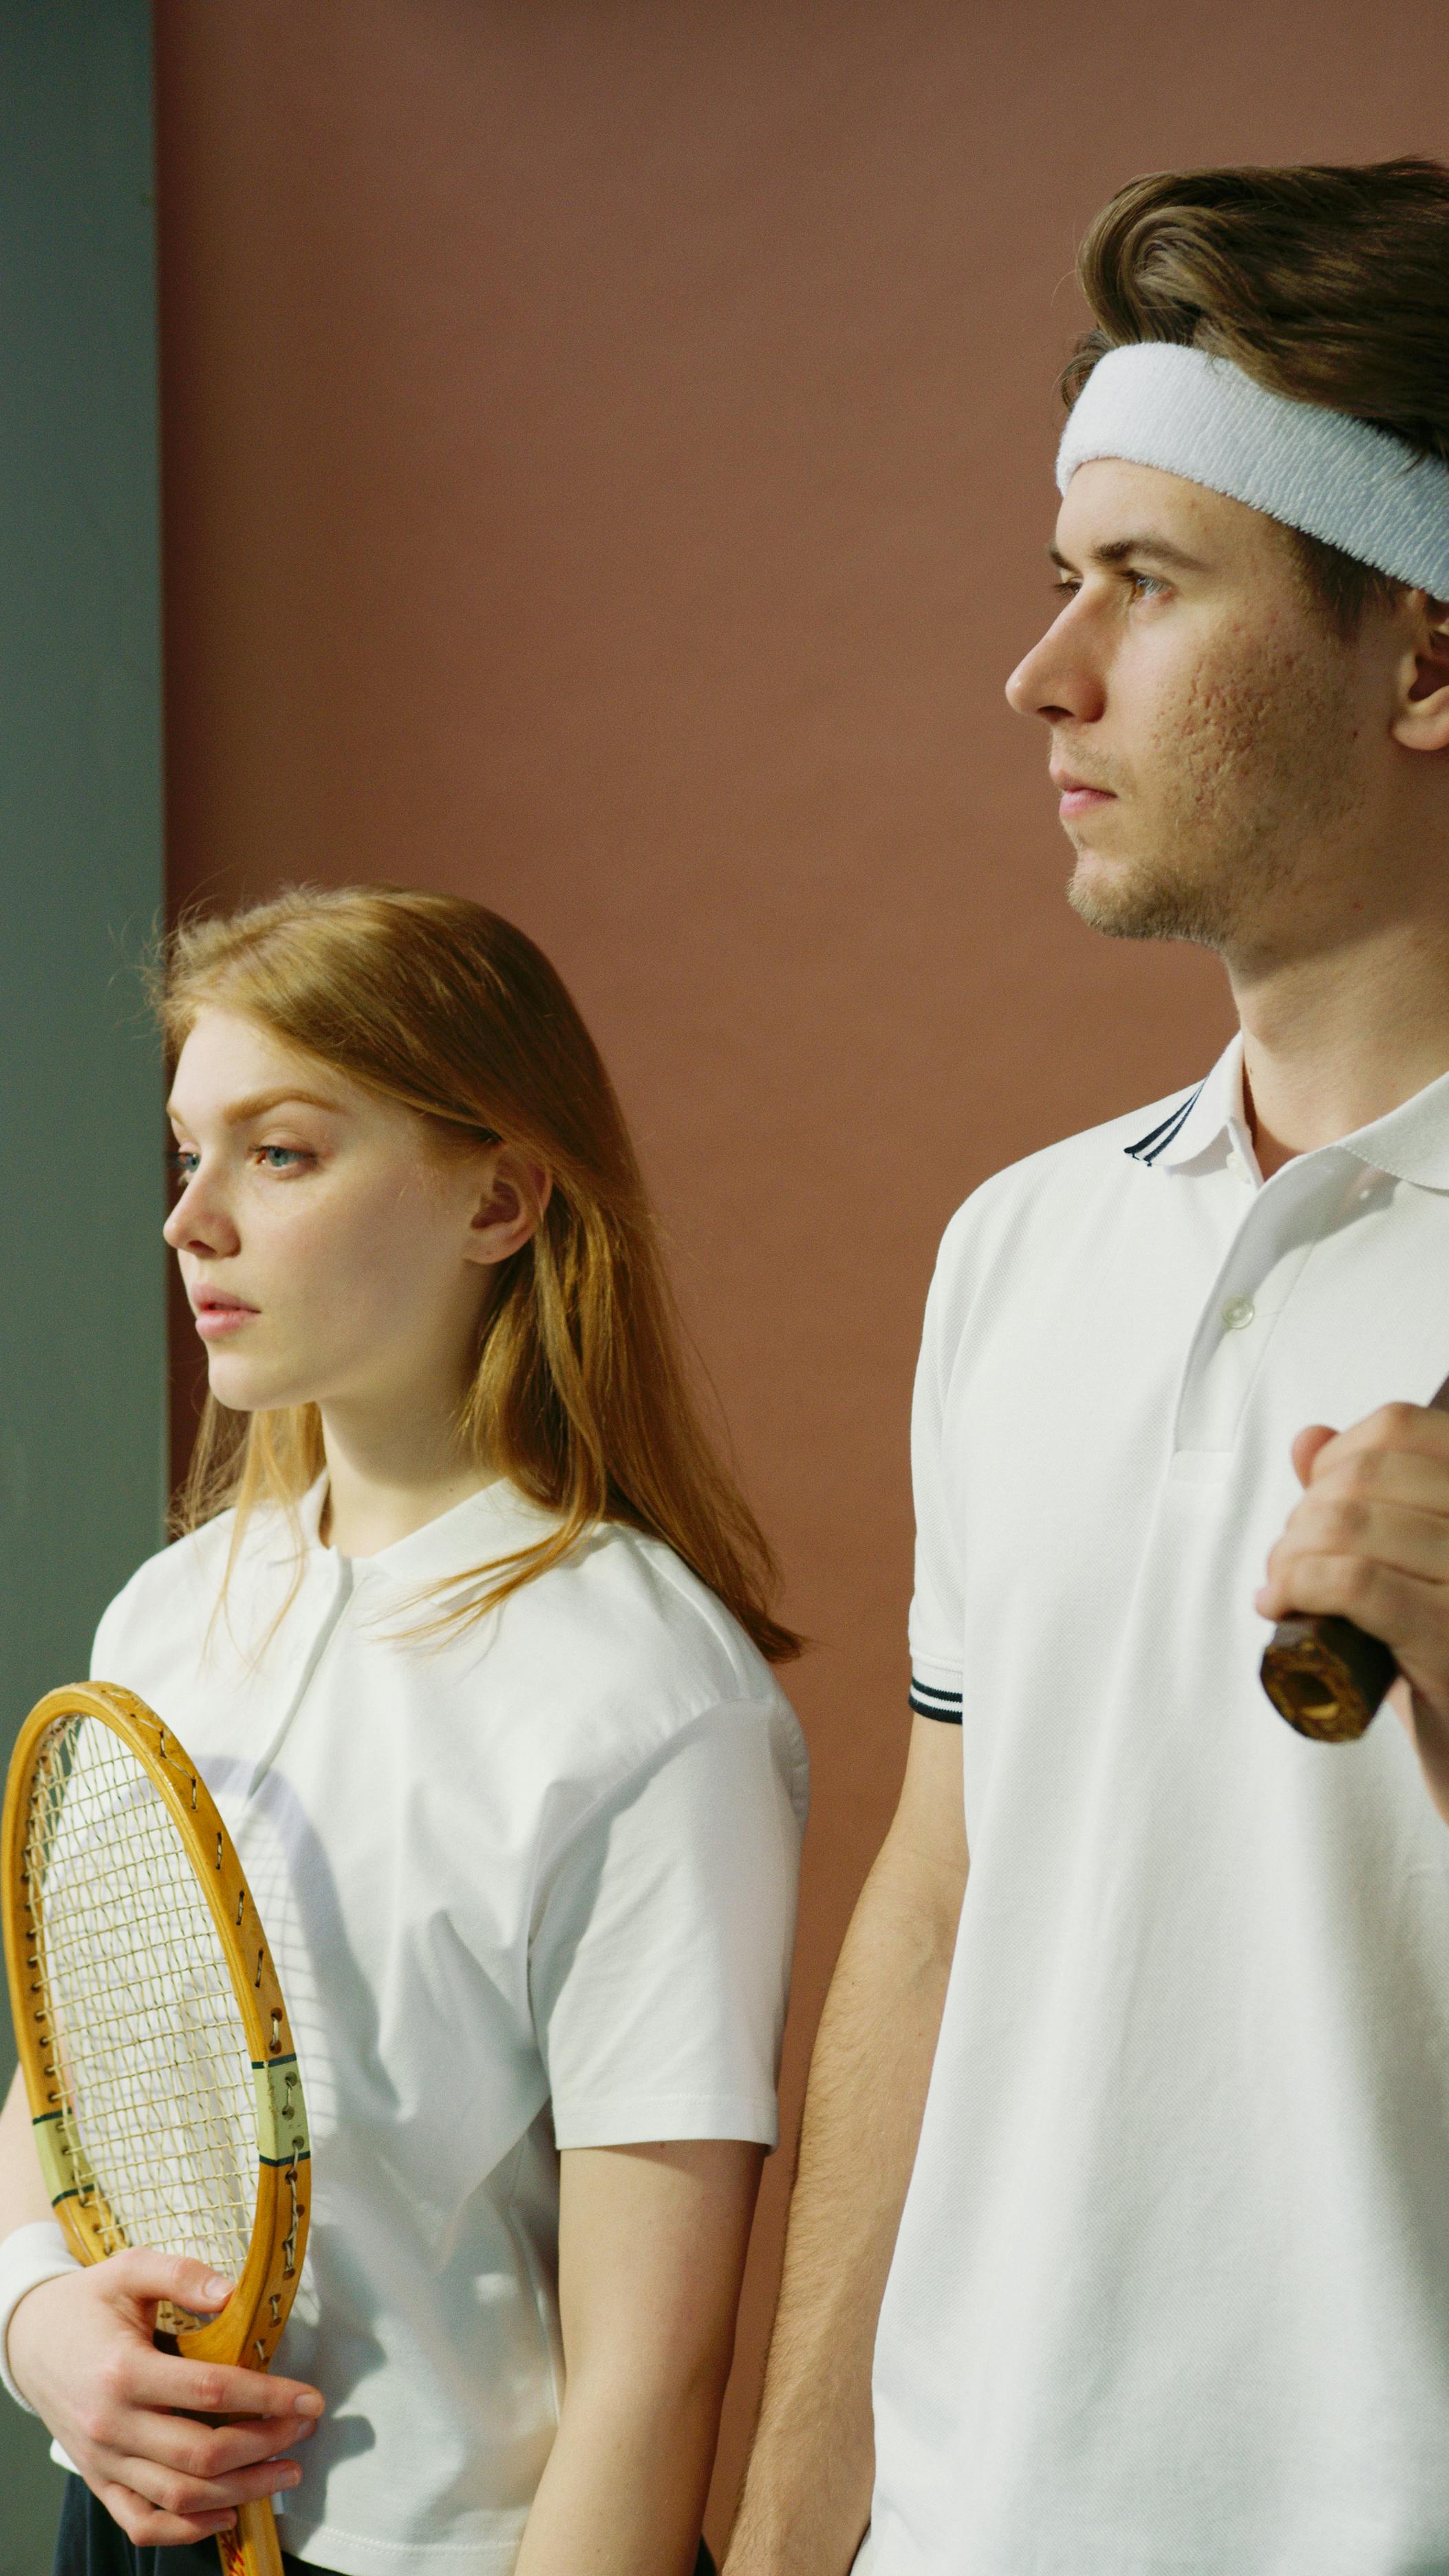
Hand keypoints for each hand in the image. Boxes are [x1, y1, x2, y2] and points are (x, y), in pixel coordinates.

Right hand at [6, 2249, 323, 2546]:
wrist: (29, 2342)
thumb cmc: (88, 2304)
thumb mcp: (130, 2269)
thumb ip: (181, 2274)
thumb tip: (232, 2292)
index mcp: (123, 2370)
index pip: (210, 2391)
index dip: (267, 2397)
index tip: (309, 2398)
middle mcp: (112, 2425)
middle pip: (202, 2454)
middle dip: (265, 2444)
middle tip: (305, 2429)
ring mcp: (104, 2462)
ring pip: (181, 2497)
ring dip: (242, 2491)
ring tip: (287, 2472)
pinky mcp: (99, 2482)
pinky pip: (143, 2524)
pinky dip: (189, 2530)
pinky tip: (229, 2513)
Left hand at [1256, 1404, 1448, 1818]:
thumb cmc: (1444, 1657)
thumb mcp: (1412, 1566)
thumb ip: (1372, 1501)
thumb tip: (1309, 1440)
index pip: (1399, 1428)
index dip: (1336, 1459)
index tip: (1315, 1506)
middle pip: (1363, 1475)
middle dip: (1303, 1516)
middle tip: (1290, 1565)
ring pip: (1348, 1524)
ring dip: (1290, 1554)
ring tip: (1285, 1589)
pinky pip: (1354, 1581)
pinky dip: (1298, 1585)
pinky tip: (1280, 1606)